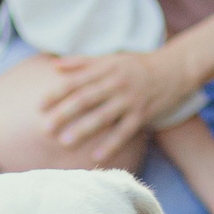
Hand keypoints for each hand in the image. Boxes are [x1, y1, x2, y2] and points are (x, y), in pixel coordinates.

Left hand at [41, 51, 192, 154]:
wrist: (175, 68)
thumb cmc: (137, 64)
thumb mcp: (111, 58)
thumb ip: (82, 62)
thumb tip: (55, 66)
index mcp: (105, 69)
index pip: (76, 81)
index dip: (56, 93)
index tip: (39, 105)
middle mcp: (116, 83)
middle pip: (86, 99)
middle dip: (64, 113)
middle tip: (45, 127)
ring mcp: (130, 100)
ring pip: (103, 116)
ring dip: (83, 130)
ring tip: (65, 142)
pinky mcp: (143, 114)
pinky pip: (124, 131)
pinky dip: (111, 144)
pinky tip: (96, 156)